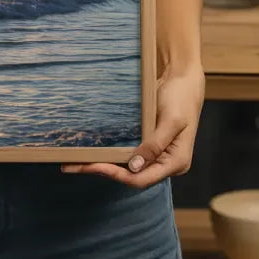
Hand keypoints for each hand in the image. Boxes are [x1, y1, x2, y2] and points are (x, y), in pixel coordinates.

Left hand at [61, 64, 204, 187]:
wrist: (183, 79)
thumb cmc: (181, 98)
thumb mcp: (171, 120)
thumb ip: (155, 144)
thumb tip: (134, 167)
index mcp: (176, 163)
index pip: (141, 180)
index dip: (117, 175)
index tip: (94, 166)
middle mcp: (165, 163)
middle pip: (132, 176)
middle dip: (104, 171)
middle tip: (74, 166)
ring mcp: (157, 154)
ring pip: (128, 167)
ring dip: (105, 164)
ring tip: (78, 161)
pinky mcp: (149, 143)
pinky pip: (129, 153)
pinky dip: (112, 153)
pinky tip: (95, 150)